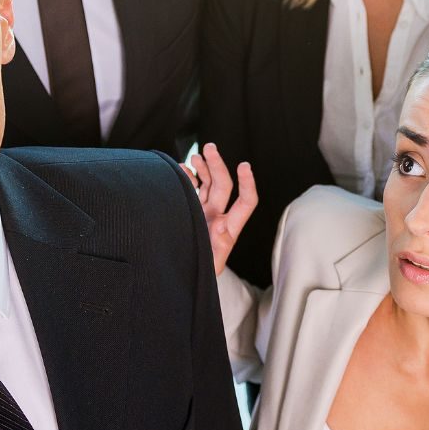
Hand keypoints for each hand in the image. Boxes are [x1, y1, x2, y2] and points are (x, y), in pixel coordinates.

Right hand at [185, 143, 255, 276]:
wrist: (179, 282)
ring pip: (207, 184)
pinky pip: (192, 189)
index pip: (246, 201)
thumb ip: (218, 247)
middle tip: (209, 147)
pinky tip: (183, 169)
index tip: (244, 166)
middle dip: (217, 164)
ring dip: (204, 167)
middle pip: (223, 185)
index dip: (248, 183)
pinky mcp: (189, 212)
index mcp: (229, 228)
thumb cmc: (198, 277)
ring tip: (196, 155)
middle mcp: (218, 217)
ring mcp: (203, 213)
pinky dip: (188, 177)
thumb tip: (221, 225)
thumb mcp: (210, 266)